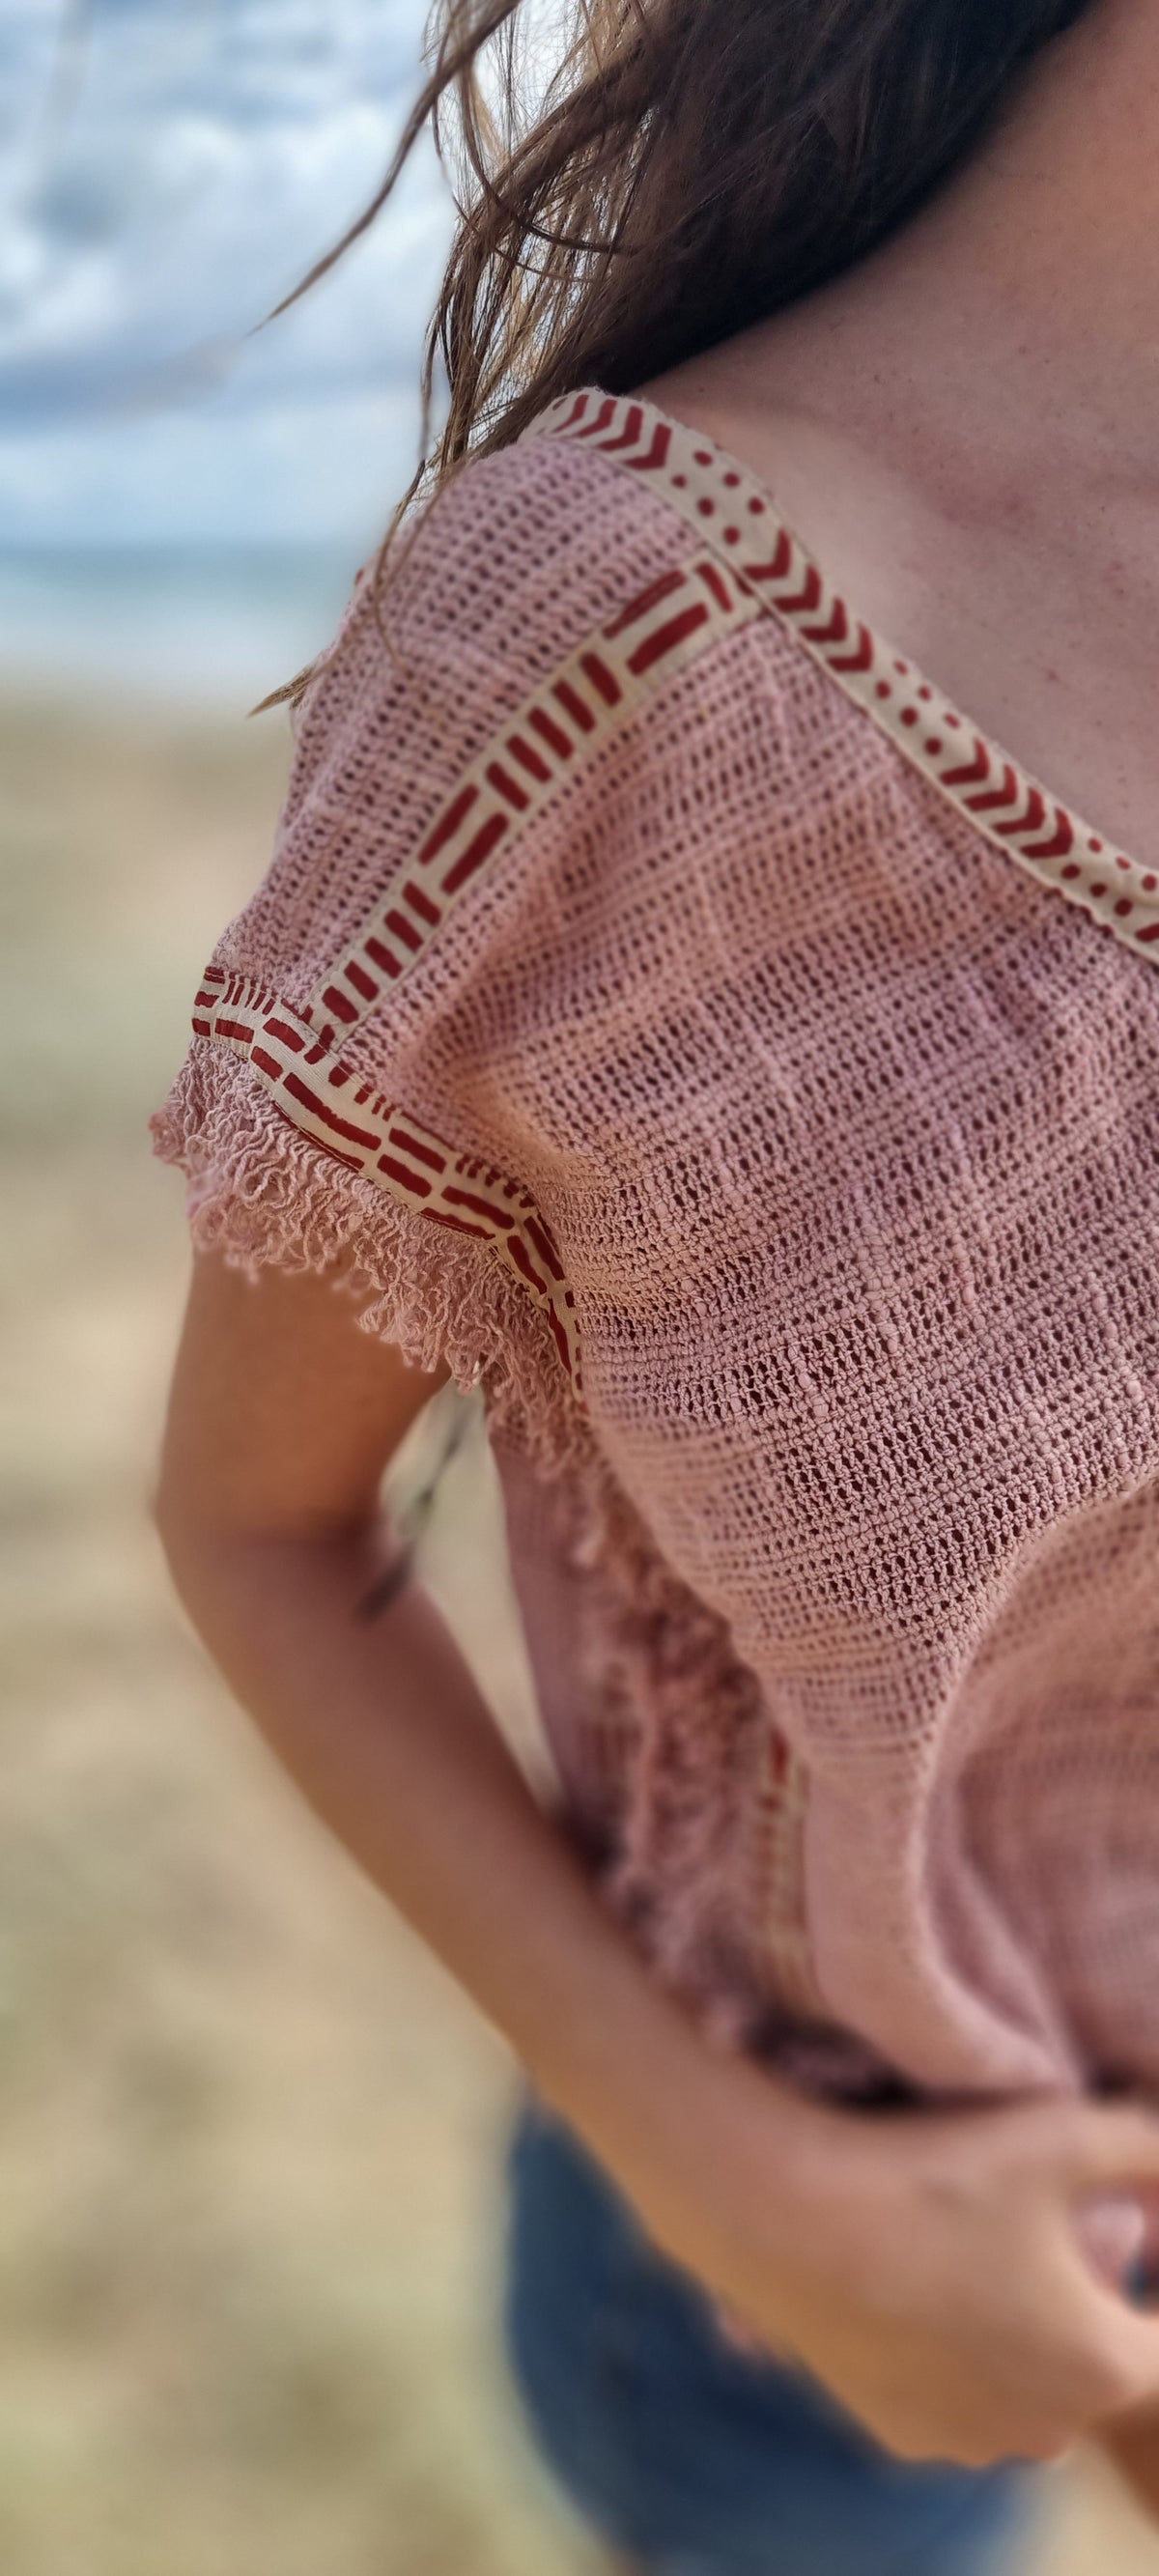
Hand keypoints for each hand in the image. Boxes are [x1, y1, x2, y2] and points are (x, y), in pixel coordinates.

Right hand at [639, 2068, 1158, 2468]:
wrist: (790, 2217)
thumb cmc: (935, 2171)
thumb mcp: (1063, 2134)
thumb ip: (1147, 2148)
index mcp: (1107, 2365)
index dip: (1146, 2267)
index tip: (1104, 2217)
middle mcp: (1051, 2430)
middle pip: (1095, 2356)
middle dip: (1082, 2298)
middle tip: (1034, 2221)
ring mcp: (972, 2443)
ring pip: (1026, 2381)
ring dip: (1019, 2330)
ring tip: (972, 2246)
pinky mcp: (905, 2437)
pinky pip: (958, 2393)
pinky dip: (953, 2350)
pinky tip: (920, 2282)